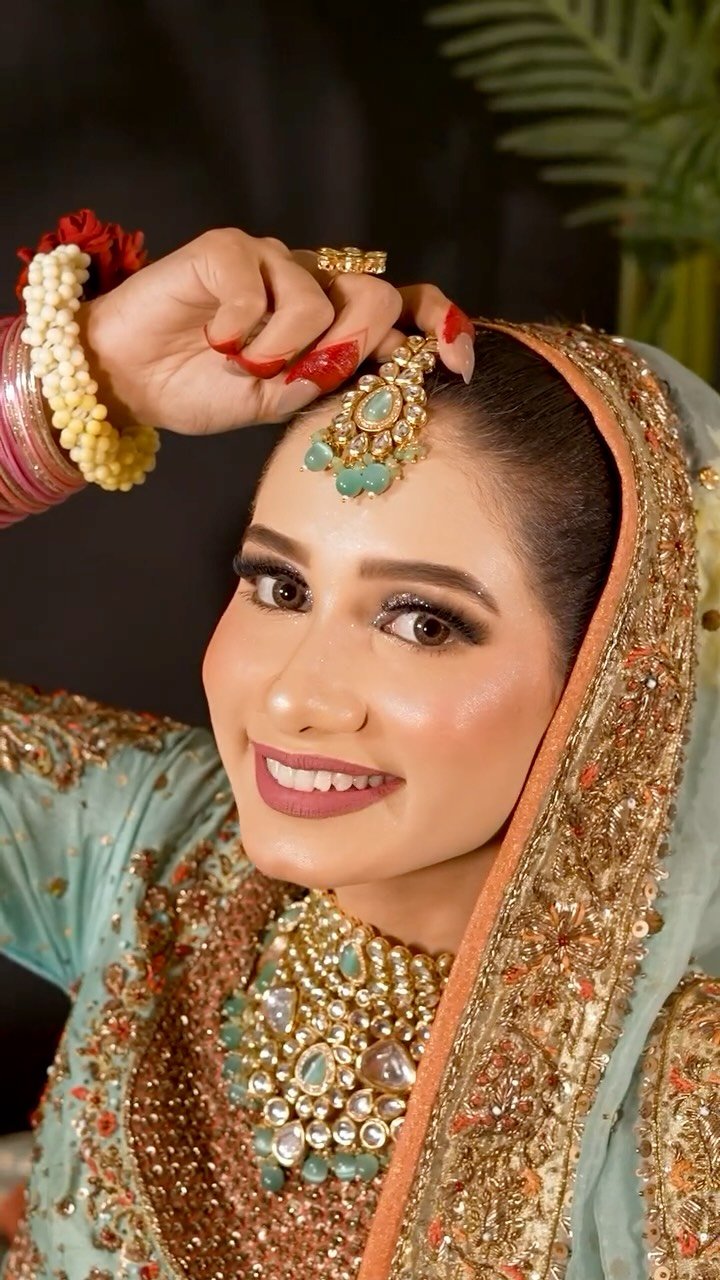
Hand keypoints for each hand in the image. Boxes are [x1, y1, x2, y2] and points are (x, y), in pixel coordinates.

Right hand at [80, 228, 474, 434]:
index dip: (442, 326)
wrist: (132, 381)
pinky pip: (260, 288)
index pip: (406, 305)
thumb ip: (334, 379)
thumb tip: (394, 368)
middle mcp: (311, 281)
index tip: (458, 365)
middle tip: (300, 375)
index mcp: (333, 319)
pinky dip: (239, 330)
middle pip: (377, 296)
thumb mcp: (282, 400)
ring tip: (237, 363)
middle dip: (349, 349)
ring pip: (319, 300)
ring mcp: (271, 260)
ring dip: (279, 352)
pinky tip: (213, 338)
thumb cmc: (204, 389)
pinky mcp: (228, 249)